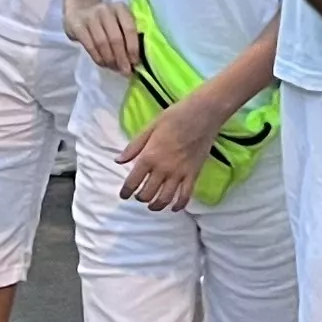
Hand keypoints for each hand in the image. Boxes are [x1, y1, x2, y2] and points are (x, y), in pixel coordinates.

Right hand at [66, 0, 139, 76]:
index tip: (135, 63)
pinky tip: (103, 64)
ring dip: (110, 60)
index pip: (129, 29)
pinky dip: (98, 58)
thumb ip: (127, 36)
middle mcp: (105, 10)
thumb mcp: (119, 22)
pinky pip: (90, 46)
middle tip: (125, 71)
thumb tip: (134, 62)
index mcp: (120, 8)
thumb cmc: (105, 21)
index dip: (133, 48)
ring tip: (115, 68)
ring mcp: (90, 17)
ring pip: (102, 43)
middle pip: (115, 38)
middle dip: (122, 58)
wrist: (80, 10)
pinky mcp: (77, 26)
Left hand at [119, 93, 223, 211]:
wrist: (203, 113)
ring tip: (153, 205)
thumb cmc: (175, 116)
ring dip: (156, 205)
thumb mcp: (150, 127)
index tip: (124, 195)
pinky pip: (186, 195)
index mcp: (149, 156)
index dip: (126, 192)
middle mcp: (163, 168)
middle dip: (140, 198)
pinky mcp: (194, 174)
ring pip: (165, 199)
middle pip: (147, 194)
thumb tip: (118, 161)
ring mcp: (179, 173)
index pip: (132, 181)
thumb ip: (134, 146)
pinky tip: (174, 208)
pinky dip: (179, 205)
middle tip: (139, 196)